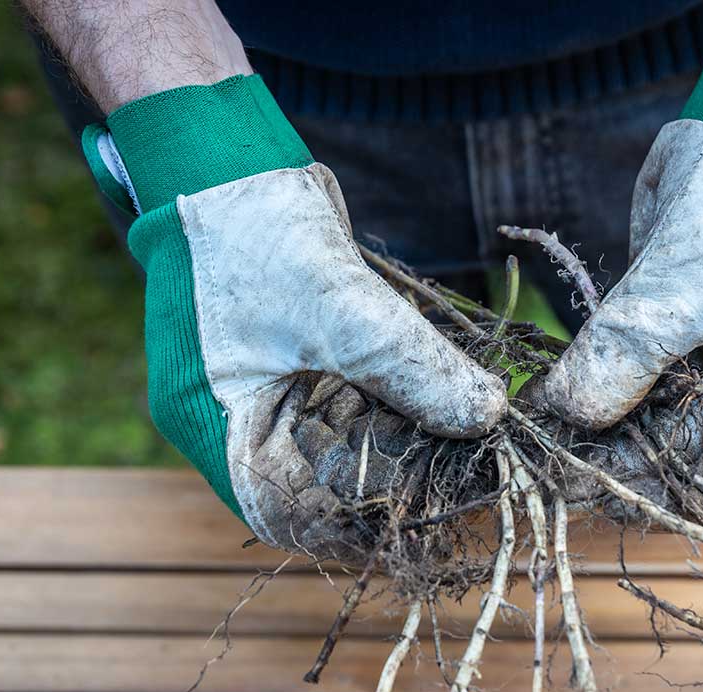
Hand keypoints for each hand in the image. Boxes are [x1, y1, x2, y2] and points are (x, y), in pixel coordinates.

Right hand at [84, 76, 505, 553]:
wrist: (230, 163)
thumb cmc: (258, 233)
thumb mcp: (341, 306)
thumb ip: (412, 366)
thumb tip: (486, 416)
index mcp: (215, 426)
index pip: (287, 509)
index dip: (358, 518)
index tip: (431, 499)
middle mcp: (239, 422)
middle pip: (323, 482)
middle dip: (394, 472)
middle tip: (465, 457)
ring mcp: (270, 393)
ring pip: (346, 442)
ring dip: (405, 436)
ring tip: (466, 425)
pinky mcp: (301, 365)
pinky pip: (355, 403)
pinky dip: (397, 401)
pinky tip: (444, 393)